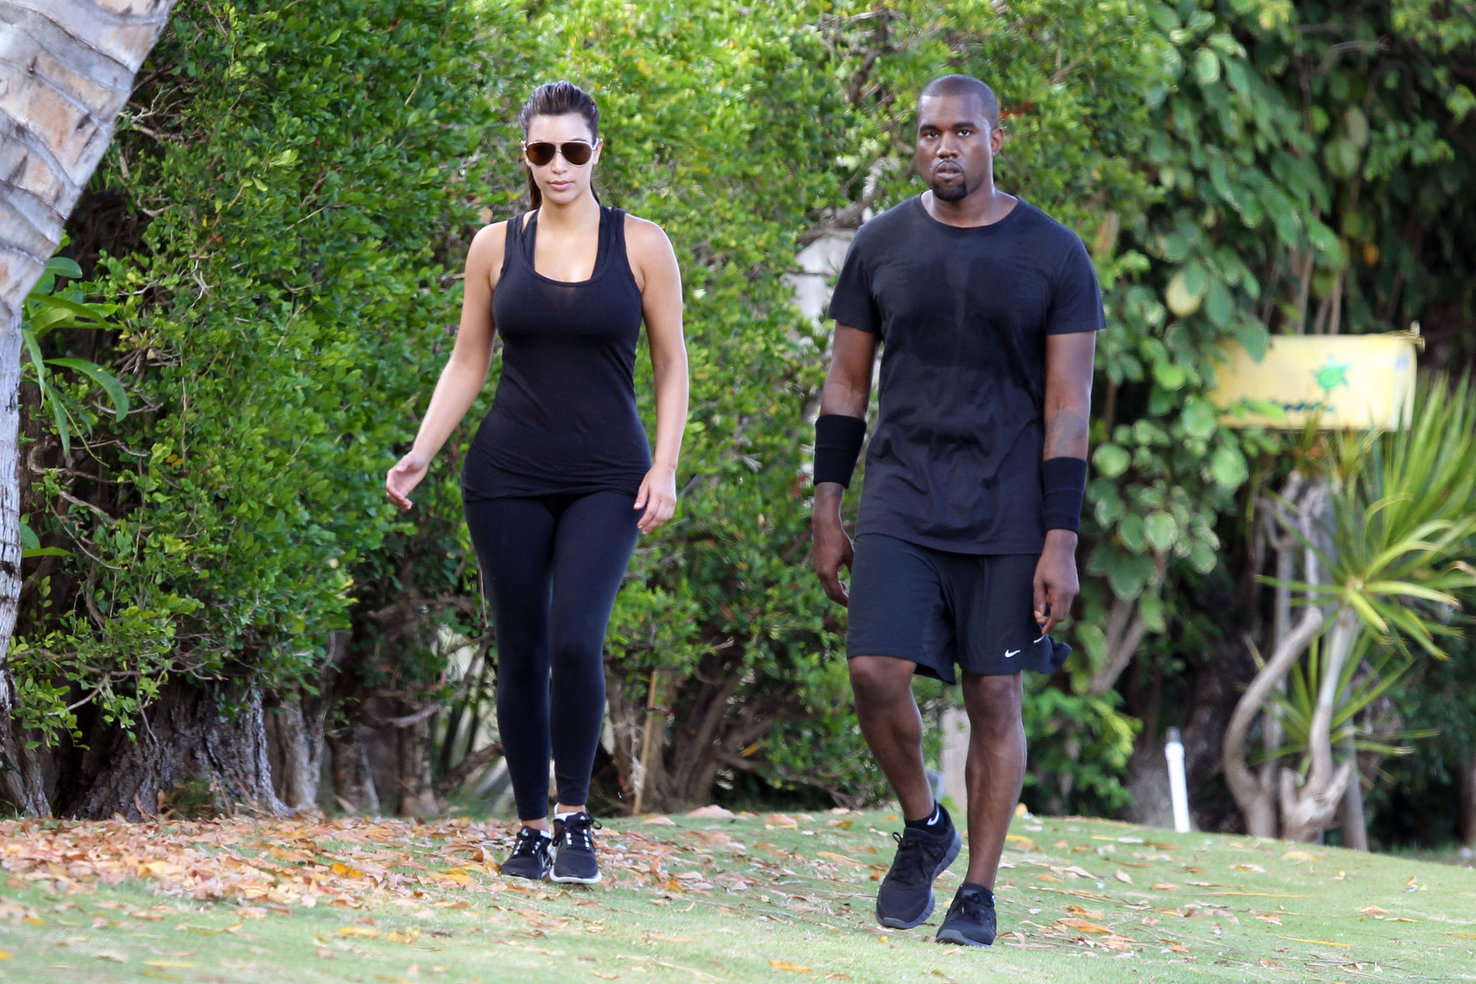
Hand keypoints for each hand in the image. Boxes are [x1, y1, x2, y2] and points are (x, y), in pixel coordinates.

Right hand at [386, 451, 429, 511]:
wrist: (421, 460)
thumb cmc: (414, 458)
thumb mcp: (410, 459)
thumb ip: (404, 464)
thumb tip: (398, 470)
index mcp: (392, 475)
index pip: (389, 487)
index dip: (394, 493)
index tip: (402, 497)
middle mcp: (393, 482)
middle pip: (390, 495)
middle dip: (396, 501)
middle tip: (407, 503)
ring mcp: (399, 487)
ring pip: (395, 499)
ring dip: (400, 504)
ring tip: (409, 505)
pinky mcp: (405, 490)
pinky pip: (401, 499)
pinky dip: (404, 504)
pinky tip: (410, 506)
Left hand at [634, 465, 677, 532]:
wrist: (666, 468)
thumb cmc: (653, 476)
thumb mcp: (644, 485)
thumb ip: (641, 498)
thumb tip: (636, 509)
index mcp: (657, 495)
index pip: (651, 512)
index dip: (644, 520)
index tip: (639, 525)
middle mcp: (666, 499)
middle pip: (659, 517)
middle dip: (650, 526)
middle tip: (643, 531)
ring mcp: (671, 500)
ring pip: (665, 518)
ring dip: (657, 525)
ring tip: (649, 529)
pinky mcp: (674, 501)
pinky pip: (669, 514)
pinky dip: (663, 520)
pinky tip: (657, 522)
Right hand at [811, 486, 853, 605]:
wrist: (824, 525)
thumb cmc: (838, 539)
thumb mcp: (850, 555)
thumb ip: (855, 570)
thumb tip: (862, 583)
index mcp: (827, 573)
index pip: (837, 594)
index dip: (846, 601)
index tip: (856, 605)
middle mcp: (820, 573)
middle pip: (831, 594)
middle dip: (842, 600)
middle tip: (854, 604)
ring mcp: (817, 569)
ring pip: (827, 587)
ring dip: (838, 592)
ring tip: (849, 592)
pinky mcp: (818, 564)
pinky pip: (825, 580)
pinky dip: (833, 584)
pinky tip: (842, 581)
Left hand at [1033, 529, 1079, 635]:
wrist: (1061, 548)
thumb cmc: (1046, 563)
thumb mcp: (1038, 582)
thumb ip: (1038, 600)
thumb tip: (1038, 616)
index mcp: (1061, 593)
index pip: (1057, 617)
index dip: (1049, 626)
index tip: (1042, 631)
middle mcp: (1071, 594)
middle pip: (1063, 615)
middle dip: (1051, 620)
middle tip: (1039, 619)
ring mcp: (1075, 590)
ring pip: (1065, 608)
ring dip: (1054, 610)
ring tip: (1043, 600)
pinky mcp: (1075, 587)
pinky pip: (1067, 600)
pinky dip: (1058, 602)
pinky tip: (1049, 593)